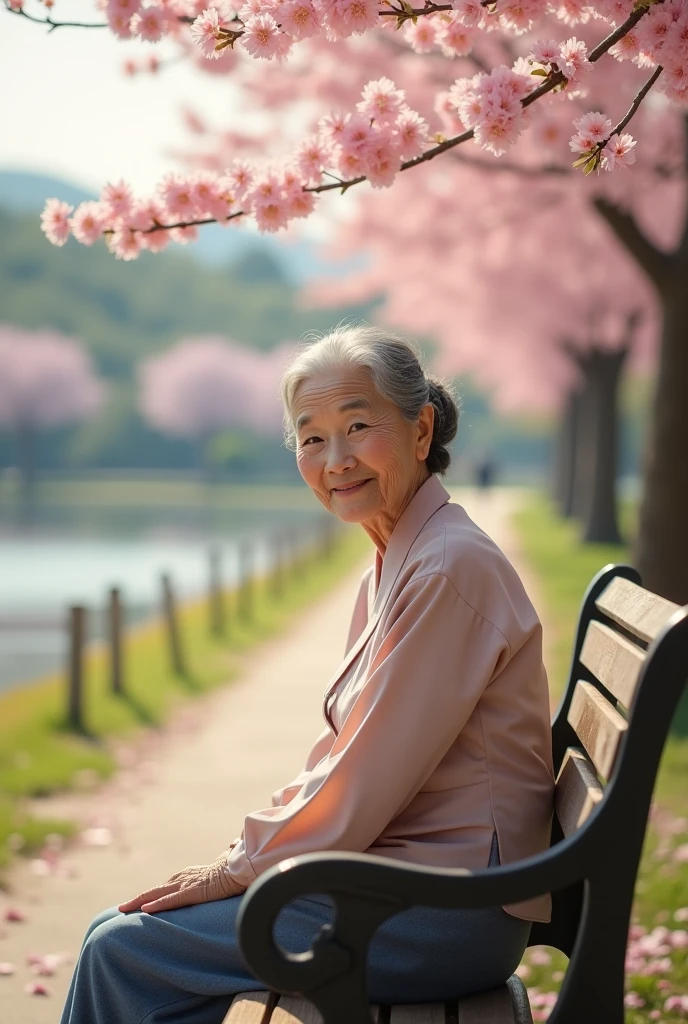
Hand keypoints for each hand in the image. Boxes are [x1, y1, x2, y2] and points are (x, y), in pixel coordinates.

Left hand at [117, 853, 244, 913]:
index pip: (165, 886)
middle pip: (155, 890)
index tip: (140, 903)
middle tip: (120, 909)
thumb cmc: (234, 868)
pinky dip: (157, 905)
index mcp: (189, 875)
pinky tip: (144, 910)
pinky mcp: (193, 892)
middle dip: (137, 899)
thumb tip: (232, 844)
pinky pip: (171, 901)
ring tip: (124, 910)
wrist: (243, 867)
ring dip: (139, 902)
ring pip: (157, 894)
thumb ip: (224, 859)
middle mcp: (184, 878)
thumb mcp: (225, 866)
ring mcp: (186, 884)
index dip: (151, 895)